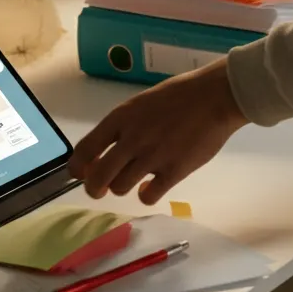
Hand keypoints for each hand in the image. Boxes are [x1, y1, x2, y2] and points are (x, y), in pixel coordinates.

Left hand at [68, 58, 247, 204]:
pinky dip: (145, 195)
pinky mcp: (173, 171)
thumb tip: (108, 151)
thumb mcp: (142, 103)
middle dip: (94, 188)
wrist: (215, 97)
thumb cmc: (180, 95)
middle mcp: (132, 139)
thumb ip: (124, 126)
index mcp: (121, 118)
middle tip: (100, 189)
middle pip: (97, 178)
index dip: (77, 167)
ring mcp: (152, 157)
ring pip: (120, 188)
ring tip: (134, 179)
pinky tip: (151, 188)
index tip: (80, 173)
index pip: (85, 150)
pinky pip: (148, 196)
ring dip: (123, 187)